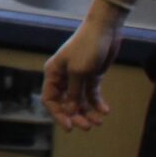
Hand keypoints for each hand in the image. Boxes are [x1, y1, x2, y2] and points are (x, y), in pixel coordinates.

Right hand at [43, 14, 124, 130]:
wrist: (105, 30)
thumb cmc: (86, 47)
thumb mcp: (78, 72)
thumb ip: (74, 93)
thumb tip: (71, 111)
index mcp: (53, 74)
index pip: (50, 100)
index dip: (58, 114)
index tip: (70, 126)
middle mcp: (63, 78)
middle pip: (66, 103)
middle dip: (76, 116)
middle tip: (88, 126)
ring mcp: (78, 78)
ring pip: (80, 101)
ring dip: (88, 112)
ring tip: (98, 122)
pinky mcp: (92, 76)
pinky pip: (92, 94)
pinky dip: (97, 103)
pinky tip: (105, 110)